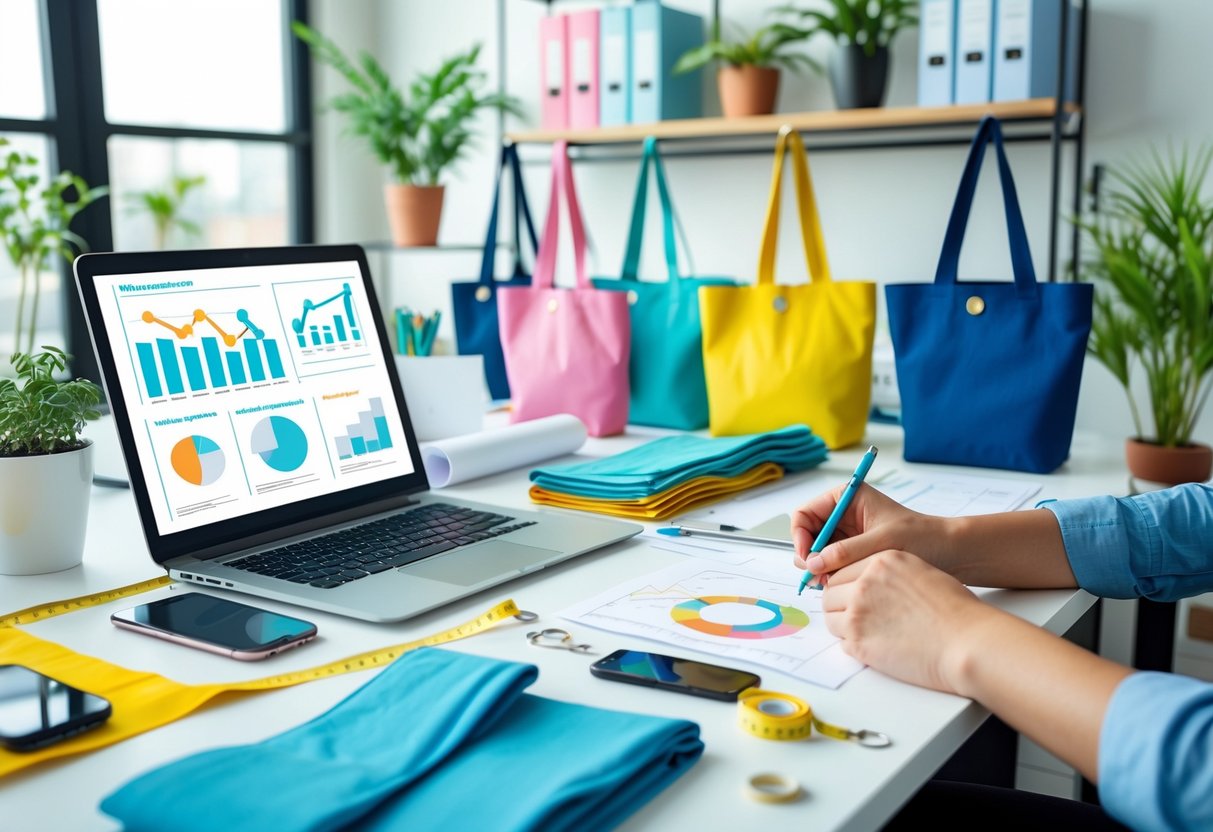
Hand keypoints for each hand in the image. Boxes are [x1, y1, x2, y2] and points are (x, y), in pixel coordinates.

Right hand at [790, 484, 945, 582]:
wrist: (948, 552)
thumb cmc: (921, 537)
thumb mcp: (881, 542)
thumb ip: (845, 552)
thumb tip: (812, 562)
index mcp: (847, 498)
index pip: (805, 513)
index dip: (799, 535)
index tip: (806, 557)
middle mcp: (842, 514)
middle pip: (807, 534)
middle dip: (808, 555)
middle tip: (817, 576)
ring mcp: (846, 534)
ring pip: (816, 551)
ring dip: (818, 567)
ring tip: (829, 582)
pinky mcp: (853, 552)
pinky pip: (829, 563)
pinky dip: (829, 574)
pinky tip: (838, 584)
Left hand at [822, 549, 1000, 693]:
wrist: (967, 641)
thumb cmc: (954, 610)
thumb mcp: (920, 572)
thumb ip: (889, 573)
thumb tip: (869, 581)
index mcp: (881, 560)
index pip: (842, 570)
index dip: (846, 585)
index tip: (852, 596)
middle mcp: (864, 583)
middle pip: (830, 593)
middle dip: (840, 605)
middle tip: (858, 616)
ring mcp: (858, 613)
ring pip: (831, 618)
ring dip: (844, 626)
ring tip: (869, 632)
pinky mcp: (859, 643)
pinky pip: (842, 643)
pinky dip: (854, 646)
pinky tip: (877, 646)